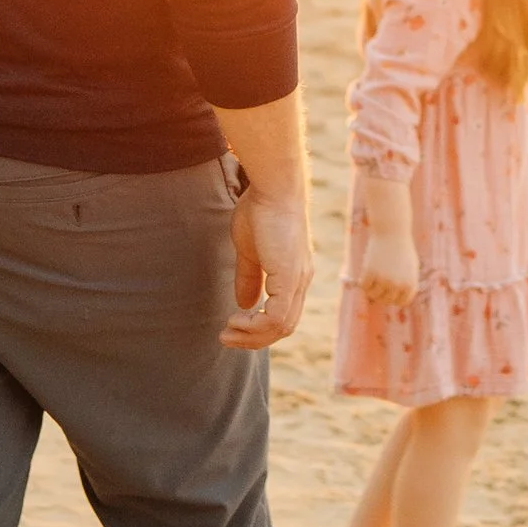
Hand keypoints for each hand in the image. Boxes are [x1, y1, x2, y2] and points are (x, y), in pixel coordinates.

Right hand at [223, 187, 313, 350]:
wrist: (273, 187)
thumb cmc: (260, 210)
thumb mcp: (250, 250)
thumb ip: (250, 277)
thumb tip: (244, 304)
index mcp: (295, 275)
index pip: (283, 316)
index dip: (260, 328)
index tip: (233, 327)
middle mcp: (301, 281)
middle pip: (284, 328)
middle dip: (254, 339)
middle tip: (226, 338)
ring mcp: (298, 279)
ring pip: (281, 327)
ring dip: (252, 336)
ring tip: (227, 332)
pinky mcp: (289, 276)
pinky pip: (276, 316)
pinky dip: (255, 326)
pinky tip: (236, 319)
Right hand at [359, 227, 419, 307]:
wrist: (392, 232)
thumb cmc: (402, 248)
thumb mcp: (409, 267)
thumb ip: (405, 284)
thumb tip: (397, 301)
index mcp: (410, 284)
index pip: (401, 302)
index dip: (394, 297)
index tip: (389, 291)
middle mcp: (397, 285)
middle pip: (385, 300)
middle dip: (381, 294)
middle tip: (377, 284)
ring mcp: (383, 280)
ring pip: (373, 294)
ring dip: (370, 289)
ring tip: (372, 278)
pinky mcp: (370, 273)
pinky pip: (364, 286)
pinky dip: (363, 281)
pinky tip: (365, 273)